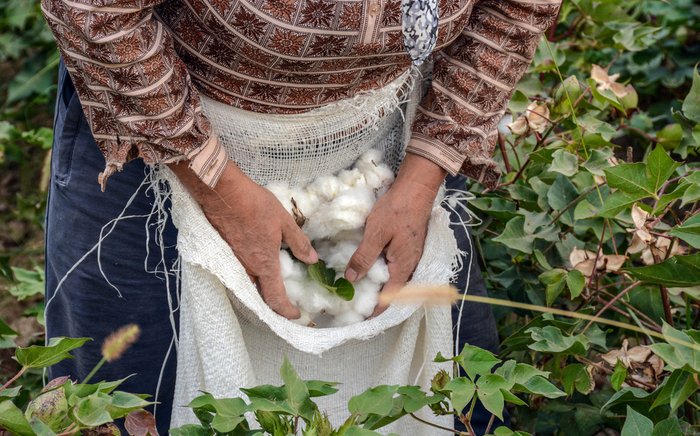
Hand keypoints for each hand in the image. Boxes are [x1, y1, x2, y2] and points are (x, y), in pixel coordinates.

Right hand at [168, 158, 317, 318]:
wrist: (222, 193)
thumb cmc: (254, 204)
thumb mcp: (284, 222)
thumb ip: (299, 242)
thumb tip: (312, 259)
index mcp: (264, 264)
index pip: (276, 298)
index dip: (286, 311)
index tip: (296, 315)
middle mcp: (246, 269)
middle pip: (259, 297)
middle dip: (273, 306)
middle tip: (285, 307)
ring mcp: (233, 262)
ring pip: (247, 286)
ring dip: (260, 293)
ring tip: (272, 292)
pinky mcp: (224, 253)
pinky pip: (237, 274)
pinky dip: (248, 280)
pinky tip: (254, 272)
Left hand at [345, 152, 447, 314]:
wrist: (417, 187)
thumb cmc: (396, 208)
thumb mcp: (375, 233)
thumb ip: (364, 257)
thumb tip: (352, 278)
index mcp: (403, 266)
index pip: (389, 298)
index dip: (375, 311)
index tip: (360, 320)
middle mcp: (410, 264)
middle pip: (393, 292)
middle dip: (376, 301)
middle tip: (356, 306)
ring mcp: (411, 255)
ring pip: (395, 279)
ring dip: (380, 287)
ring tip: (360, 291)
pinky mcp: (408, 246)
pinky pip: (396, 267)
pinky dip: (384, 273)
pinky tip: (371, 268)